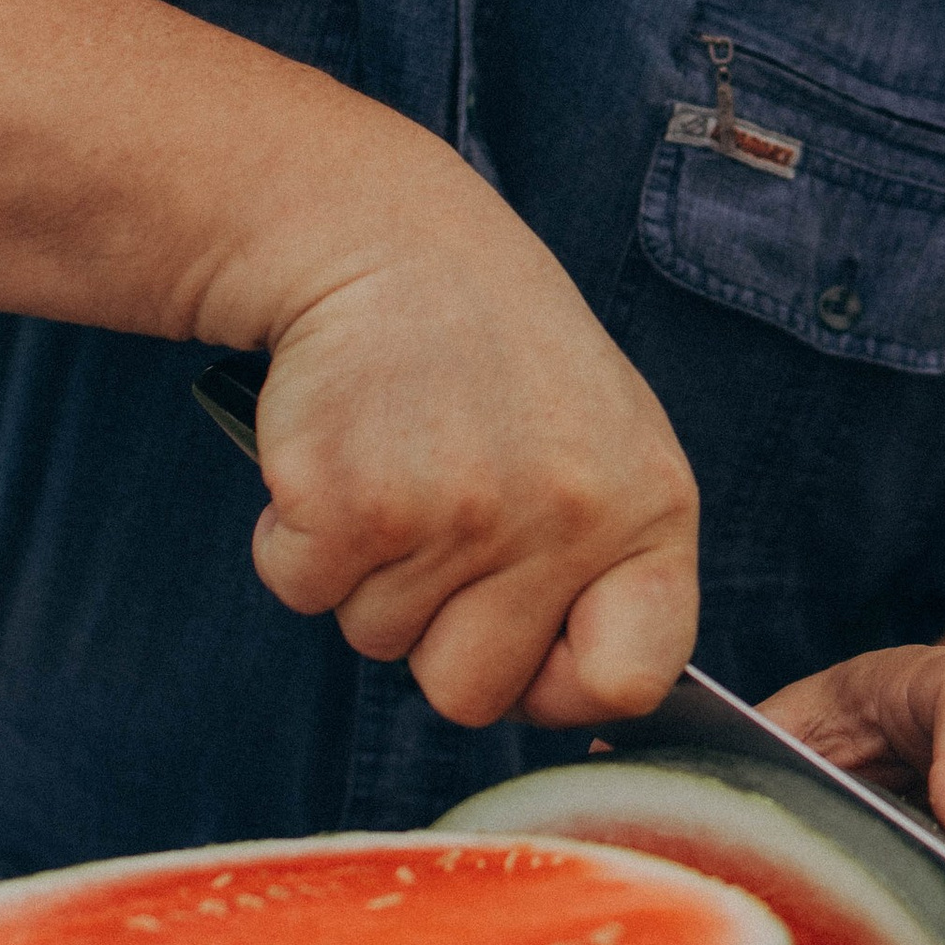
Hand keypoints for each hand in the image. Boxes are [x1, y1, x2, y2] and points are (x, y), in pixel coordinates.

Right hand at [244, 137, 699, 729]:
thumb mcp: (604, 445)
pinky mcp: (348, 504)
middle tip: (438, 518)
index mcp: (648, 509)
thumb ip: (604, 569)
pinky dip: (296, 540)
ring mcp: (457, 515)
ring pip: (377, 640)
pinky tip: (336, 453)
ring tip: (395, 460)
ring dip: (366, 573)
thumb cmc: (496, 358)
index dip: (562, 683)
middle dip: (436, 631)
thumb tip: (572, 703)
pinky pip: (301, 592)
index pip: (632, 681)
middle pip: (472, 693)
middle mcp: (565, 519)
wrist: (387, 241)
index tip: (529, 636)